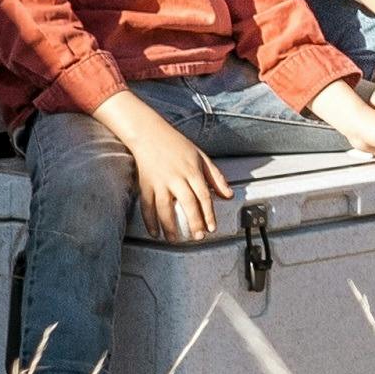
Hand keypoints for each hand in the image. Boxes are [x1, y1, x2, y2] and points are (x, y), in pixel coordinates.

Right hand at [108, 101, 228, 240]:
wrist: (150, 134)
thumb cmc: (176, 145)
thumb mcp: (201, 156)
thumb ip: (215, 177)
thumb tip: (228, 195)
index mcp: (192, 170)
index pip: (203, 195)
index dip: (209, 214)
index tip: (212, 227)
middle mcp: (176, 177)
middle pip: (187, 204)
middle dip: (194, 223)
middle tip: (198, 236)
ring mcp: (159, 182)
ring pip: (165, 208)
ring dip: (170, 227)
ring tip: (176, 239)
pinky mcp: (145, 185)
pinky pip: (147, 206)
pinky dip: (149, 221)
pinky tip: (155, 233)